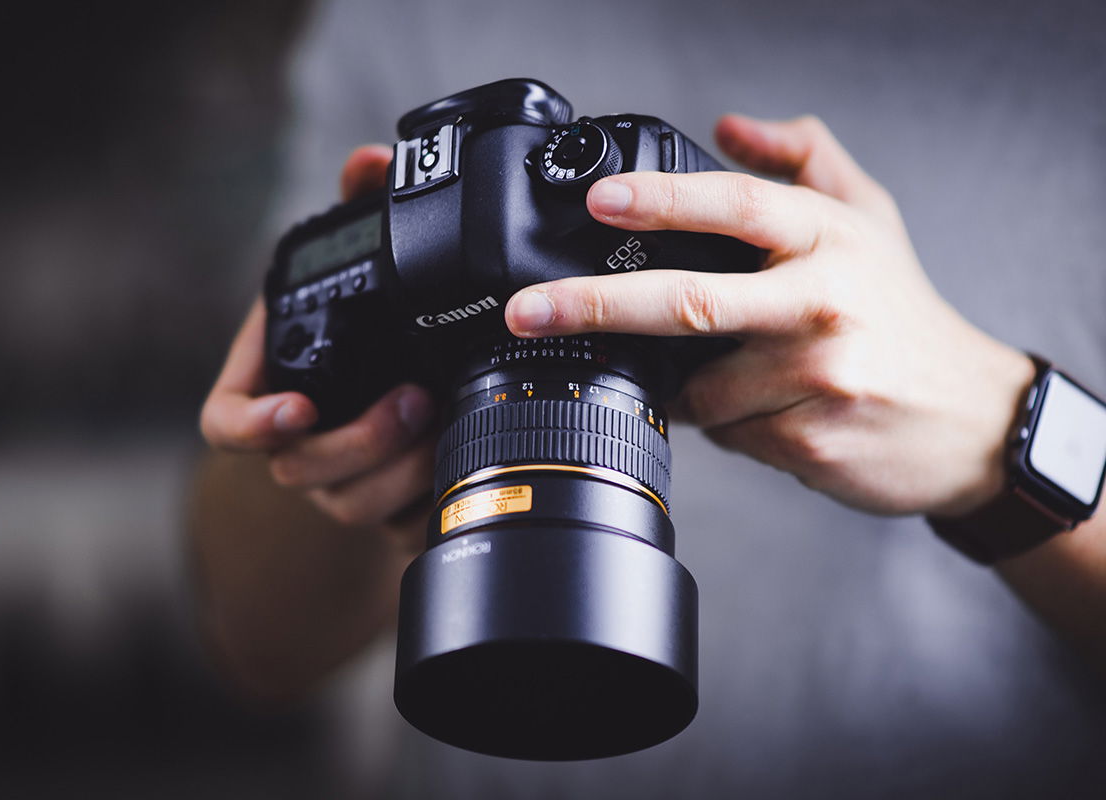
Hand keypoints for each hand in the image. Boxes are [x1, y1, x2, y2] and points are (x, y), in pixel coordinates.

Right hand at [199, 145, 435, 546]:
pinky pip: (396, 525)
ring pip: (351, 504)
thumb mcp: (359, 264)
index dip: (251, 425)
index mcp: (271, 382)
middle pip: (298, 470)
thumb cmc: (364, 321)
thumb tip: (371, 161)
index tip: (298, 408)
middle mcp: (297, 439)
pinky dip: (428, 500)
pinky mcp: (385, 505)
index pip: (226, 423)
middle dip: (357, 444)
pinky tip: (464, 463)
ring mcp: (338, 479)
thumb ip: (360, 210)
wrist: (403, 376)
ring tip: (446, 427)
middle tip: (414, 401)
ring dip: (399, 473)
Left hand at [504, 114, 1033, 516]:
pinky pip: (726, 434)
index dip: (662, 199)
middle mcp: (822, 301)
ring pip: (699, 388)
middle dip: (595, 306)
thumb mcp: (869, 220)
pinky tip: (769, 413)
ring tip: (739, 378)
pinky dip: (725, 424)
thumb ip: (803, 160)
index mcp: (828, 240)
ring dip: (690, 388)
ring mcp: (817, 375)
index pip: (737, 205)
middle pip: (689, 300)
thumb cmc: (903, 316)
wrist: (970, 419)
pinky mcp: (809, 439)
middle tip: (529, 311)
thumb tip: (730, 125)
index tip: (599, 201)